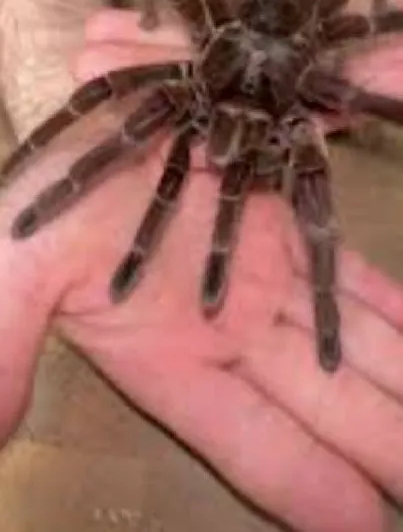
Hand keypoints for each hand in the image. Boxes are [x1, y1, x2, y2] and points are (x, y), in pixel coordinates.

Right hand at [1, 8, 402, 531]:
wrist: (85, 117)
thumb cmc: (46, 199)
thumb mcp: (14, 268)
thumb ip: (4, 343)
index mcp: (168, 358)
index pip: (253, 442)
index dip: (312, 490)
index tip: (371, 530)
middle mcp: (227, 329)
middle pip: (327, 406)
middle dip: (386, 446)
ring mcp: (264, 277)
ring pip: (351, 346)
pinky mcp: (284, 221)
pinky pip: (350, 276)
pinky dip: (394, 310)